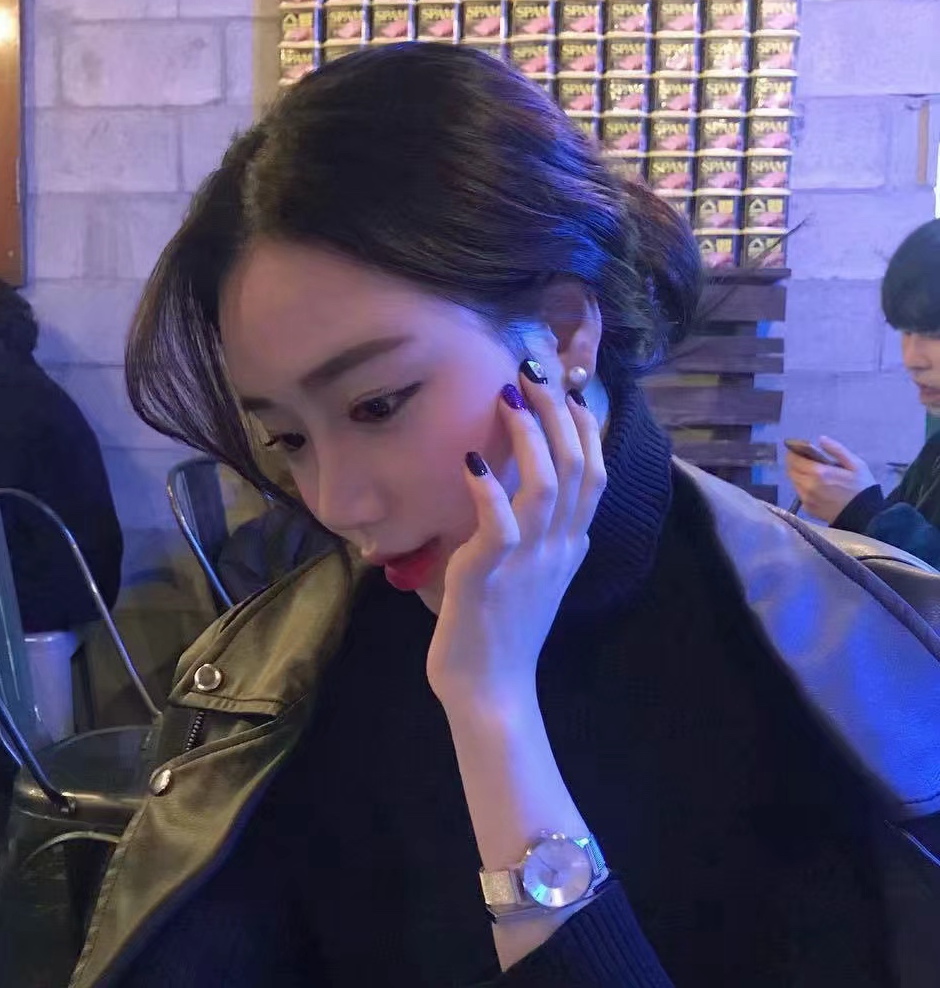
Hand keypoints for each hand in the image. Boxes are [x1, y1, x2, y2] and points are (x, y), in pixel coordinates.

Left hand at [427, 361, 605, 711]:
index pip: (594, 474)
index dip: (585, 427)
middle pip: (578, 467)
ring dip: (530, 436)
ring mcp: (529, 560)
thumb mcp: (539, 580)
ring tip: (509, 397)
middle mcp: (559, 547)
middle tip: (534, 374)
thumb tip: (557, 511)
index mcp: (570, 545)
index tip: (567, 388)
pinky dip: (490, 487)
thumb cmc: (505, 632)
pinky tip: (474, 460)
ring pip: (547, 485)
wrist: (491, 692)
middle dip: (559, 413)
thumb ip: (551, 542)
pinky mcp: (490, 574)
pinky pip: (500, 523)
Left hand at [786, 436, 875, 523]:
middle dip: (795, 462)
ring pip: (794, 482)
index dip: (794, 452)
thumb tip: (820, 439)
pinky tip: (817, 487)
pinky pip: (800, 493)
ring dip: (799, 475)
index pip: (794, 459)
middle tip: (807, 460)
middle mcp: (808, 486)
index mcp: (818, 473)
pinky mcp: (807, 509)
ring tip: (813, 473)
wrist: (866, 516)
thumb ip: (836, 450)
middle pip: (791, 470)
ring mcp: (806, 499)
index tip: (799, 448)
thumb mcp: (855, 464)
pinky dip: (803, 487)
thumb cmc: (862, 488)